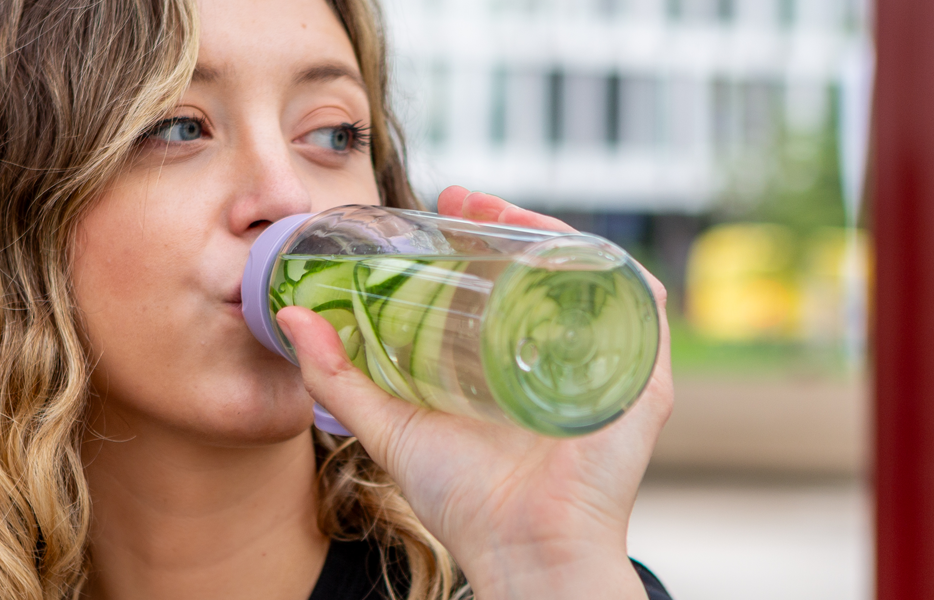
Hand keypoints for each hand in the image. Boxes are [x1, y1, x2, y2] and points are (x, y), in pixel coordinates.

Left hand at [274, 186, 674, 599]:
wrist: (521, 550)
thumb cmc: (464, 500)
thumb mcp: (389, 424)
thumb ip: (338, 377)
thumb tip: (291, 315)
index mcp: (517, 356)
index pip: (509, 275)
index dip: (482, 231)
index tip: (444, 204)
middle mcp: (566, 352)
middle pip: (551, 265)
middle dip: (512, 219)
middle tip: (464, 200)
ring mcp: (607, 362)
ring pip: (595, 272)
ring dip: (556, 231)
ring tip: (506, 213)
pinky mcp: (642, 381)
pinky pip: (640, 305)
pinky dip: (614, 269)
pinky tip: (571, 248)